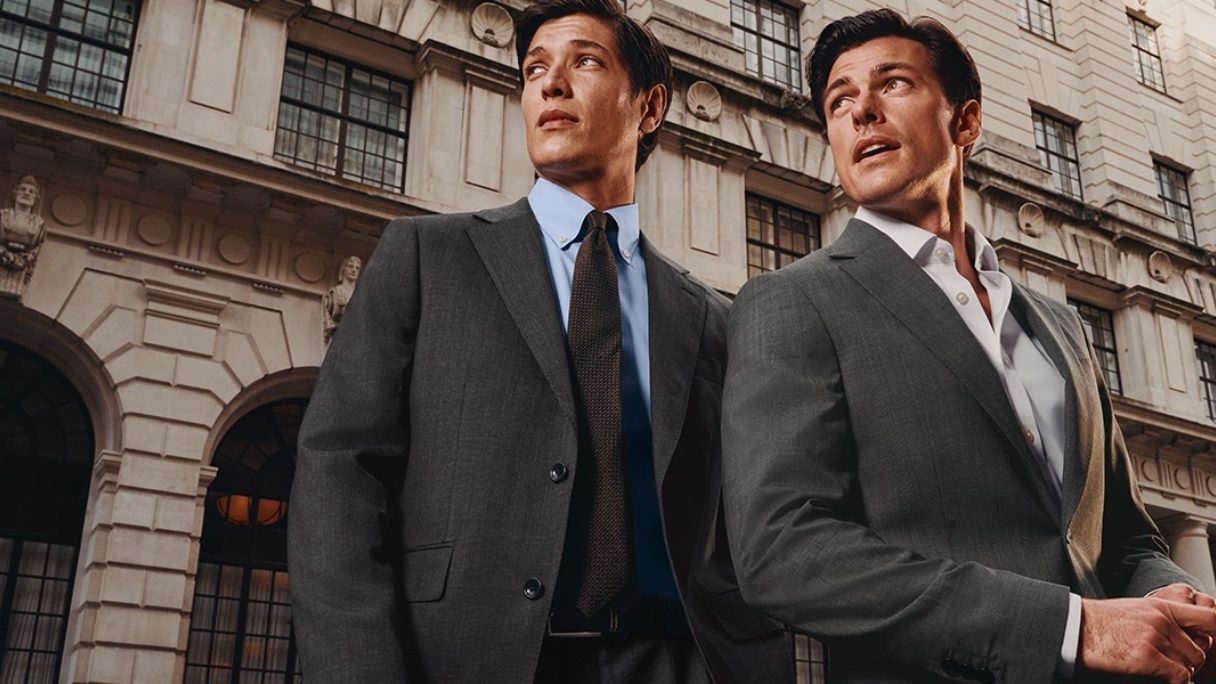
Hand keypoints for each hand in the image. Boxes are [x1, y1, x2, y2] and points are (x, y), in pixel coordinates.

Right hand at [1077, 597, 1215, 683]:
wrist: (1074, 627)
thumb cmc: (1098, 622)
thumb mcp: (1135, 611)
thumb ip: (1160, 620)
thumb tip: (1181, 639)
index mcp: (1161, 607)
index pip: (1209, 618)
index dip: (1214, 635)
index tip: (1205, 646)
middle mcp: (1162, 621)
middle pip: (1199, 652)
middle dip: (1189, 664)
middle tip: (1171, 669)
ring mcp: (1155, 638)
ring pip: (1190, 666)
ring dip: (1178, 674)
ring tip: (1160, 673)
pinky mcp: (1147, 657)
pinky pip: (1179, 677)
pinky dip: (1174, 682)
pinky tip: (1157, 679)